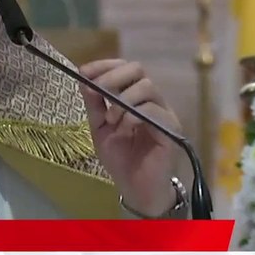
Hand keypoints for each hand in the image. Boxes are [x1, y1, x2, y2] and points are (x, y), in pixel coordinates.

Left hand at [78, 59, 187, 215]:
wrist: (136, 189)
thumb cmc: (121, 159)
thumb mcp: (100, 128)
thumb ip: (94, 104)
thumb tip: (83, 78)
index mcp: (135, 98)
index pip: (125, 68)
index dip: (105, 65)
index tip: (84, 71)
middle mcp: (152, 101)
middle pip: (138, 69)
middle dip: (113, 77)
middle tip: (99, 93)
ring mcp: (163, 113)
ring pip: (146, 86)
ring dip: (123, 100)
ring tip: (112, 120)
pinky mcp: (171, 128)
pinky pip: (153, 109)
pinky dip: (133, 115)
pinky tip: (124, 129)